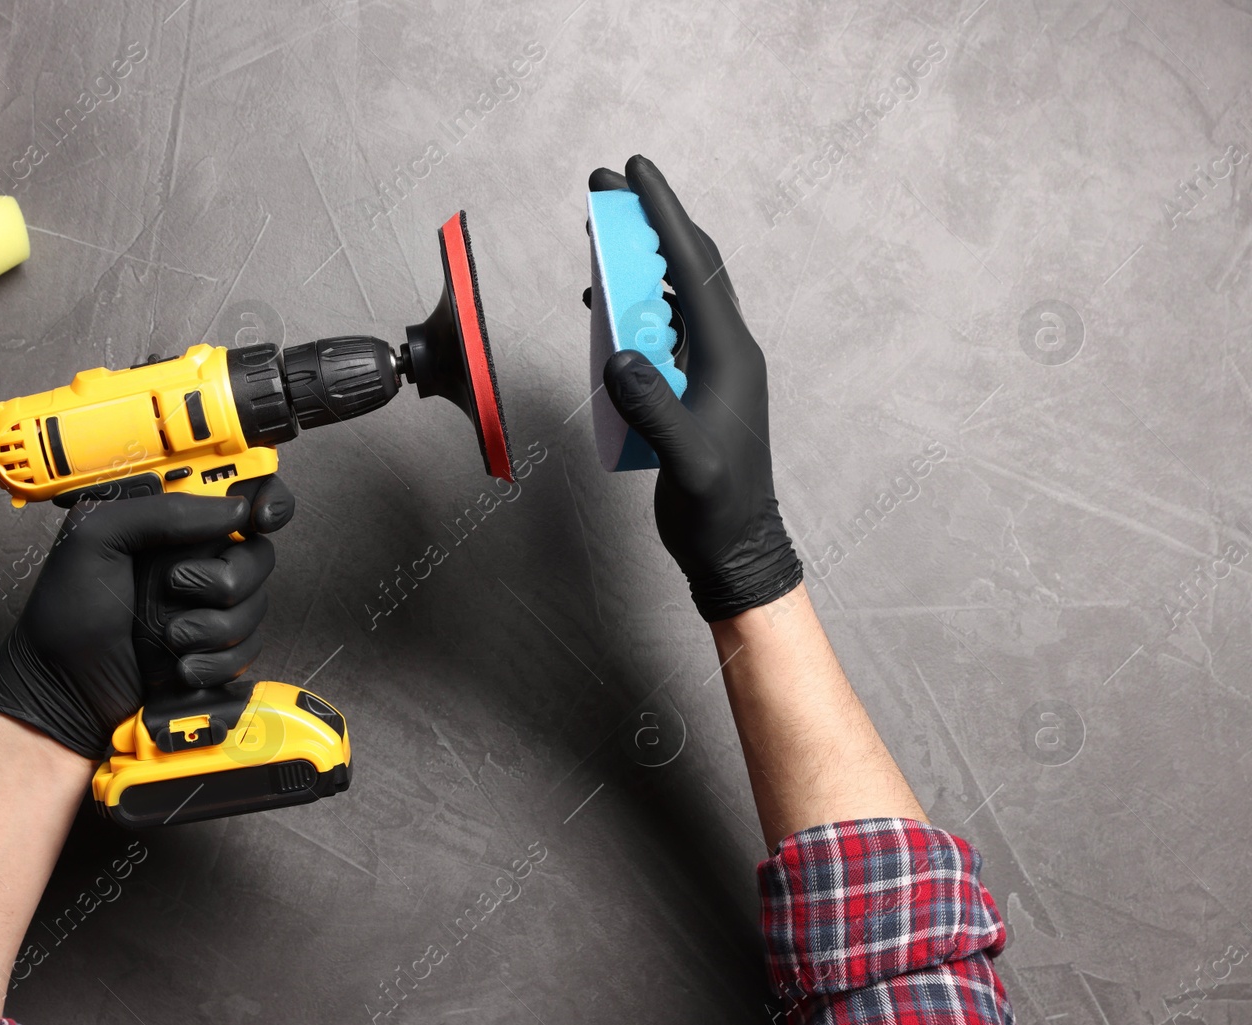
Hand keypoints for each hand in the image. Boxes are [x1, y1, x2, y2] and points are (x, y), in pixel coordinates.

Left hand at [0, 478, 293, 758]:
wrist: (65, 694)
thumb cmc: (65, 616)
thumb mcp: (95, 538)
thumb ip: (161, 512)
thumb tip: (233, 511)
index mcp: (170, 522)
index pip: (238, 493)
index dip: (265, 499)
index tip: (260, 519)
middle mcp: (196, 559)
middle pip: (258, 553)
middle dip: (226, 578)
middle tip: (176, 586)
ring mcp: (209, 606)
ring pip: (256, 604)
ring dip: (215, 628)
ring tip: (168, 637)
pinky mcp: (217, 649)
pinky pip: (249, 648)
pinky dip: (217, 662)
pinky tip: (181, 666)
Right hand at [594, 155, 800, 619]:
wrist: (735, 546)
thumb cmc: (718, 507)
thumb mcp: (685, 459)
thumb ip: (654, 406)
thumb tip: (618, 356)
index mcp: (729, 353)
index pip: (692, 267)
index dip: (663, 214)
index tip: (635, 170)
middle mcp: (725, 349)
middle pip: (686, 265)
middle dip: (648, 220)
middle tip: (606, 187)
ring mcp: (711, 367)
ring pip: (673, 293)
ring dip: (637, 260)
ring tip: (597, 235)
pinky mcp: (693, 388)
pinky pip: (663, 329)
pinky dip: (632, 305)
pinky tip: (605, 306)